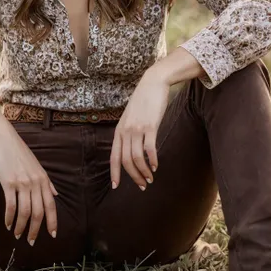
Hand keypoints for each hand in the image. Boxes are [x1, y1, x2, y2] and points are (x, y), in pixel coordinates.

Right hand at [0, 122, 58, 245]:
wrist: (3, 138)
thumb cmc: (19, 152)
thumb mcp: (37, 165)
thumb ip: (47, 181)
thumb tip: (56, 194)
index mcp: (44, 179)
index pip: (51, 205)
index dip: (52, 221)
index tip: (52, 235)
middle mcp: (35, 182)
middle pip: (39, 212)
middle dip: (36, 230)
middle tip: (31, 241)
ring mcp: (22, 183)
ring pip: (25, 212)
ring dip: (22, 227)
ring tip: (18, 235)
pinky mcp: (8, 183)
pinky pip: (11, 206)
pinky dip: (10, 218)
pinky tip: (7, 224)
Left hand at [110, 66, 170, 190]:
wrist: (153, 83)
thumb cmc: (143, 101)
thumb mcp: (130, 117)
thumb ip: (128, 132)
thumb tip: (132, 149)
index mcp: (119, 131)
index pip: (114, 156)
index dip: (114, 173)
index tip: (115, 186)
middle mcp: (125, 131)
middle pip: (126, 161)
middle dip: (133, 176)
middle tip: (142, 186)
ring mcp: (137, 129)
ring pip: (137, 158)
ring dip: (143, 172)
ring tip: (150, 179)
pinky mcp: (150, 126)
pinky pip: (149, 149)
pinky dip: (153, 160)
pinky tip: (156, 166)